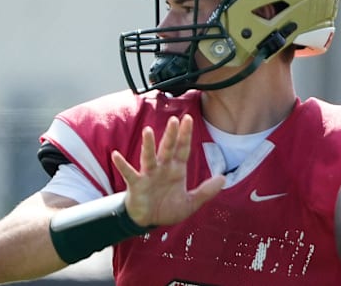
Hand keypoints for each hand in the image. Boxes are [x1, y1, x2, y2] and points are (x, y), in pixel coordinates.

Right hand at [111, 114, 225, 226]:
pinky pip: (129, 173)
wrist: (149, 221)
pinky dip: (122, 164)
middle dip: (171, 135)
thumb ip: (206, 191)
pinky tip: (117, 155)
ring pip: (148, 157)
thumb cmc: (167, 209)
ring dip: (148, 145)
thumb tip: (223, 178)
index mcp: (176, 170)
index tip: (188, 119)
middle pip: (167, 148)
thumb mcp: (191, 203)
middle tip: (174, 119)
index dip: (185, 135)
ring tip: (148, 131)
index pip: (182, 149)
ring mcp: (149, 175)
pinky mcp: (136, 185)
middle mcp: (162, 168)